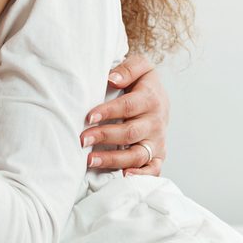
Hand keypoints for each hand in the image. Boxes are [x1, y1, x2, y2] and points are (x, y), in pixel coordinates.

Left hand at [79, 54, 169, 175]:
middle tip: (82, 139)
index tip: (89, 116)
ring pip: (137, 155)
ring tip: (90, 160)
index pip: (128, 106)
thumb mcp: (140, 66)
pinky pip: (153, 170)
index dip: (109, 112)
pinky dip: (140, 176)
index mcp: (151, 98)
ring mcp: (157, 141)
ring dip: (113, 159)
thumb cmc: (142, 83)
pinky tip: (122, 176)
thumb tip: (112, 78)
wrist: (160, 97)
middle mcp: (156, 122)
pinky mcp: (157, 155)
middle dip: (105, 136)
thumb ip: (128, 69)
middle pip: (130, 132)